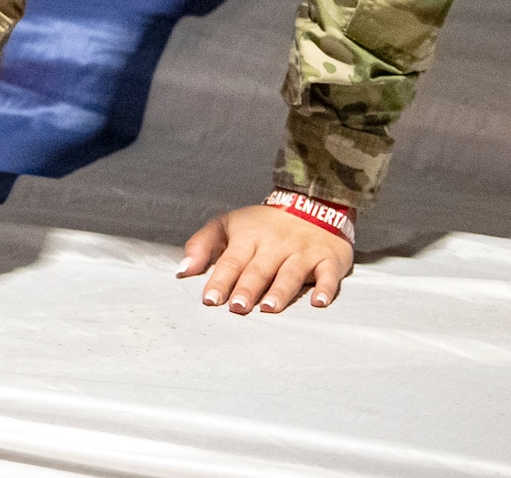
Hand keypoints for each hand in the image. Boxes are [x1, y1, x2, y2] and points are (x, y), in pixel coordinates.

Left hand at [179, 204, 351, 313]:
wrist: (312, 202)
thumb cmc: (263, 222)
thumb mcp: (228, 224)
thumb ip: (202, 244)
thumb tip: (183, 270)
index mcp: (249, 237)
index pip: (231, 261)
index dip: (220, 280)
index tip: (210, 299)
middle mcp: (275, 245)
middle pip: (259, 269)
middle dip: (247, 289)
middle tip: (237, 308)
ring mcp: (303, 252)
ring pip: (290, 273)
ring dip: (280, 291)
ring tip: (269, 308)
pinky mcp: (328, 259)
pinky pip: (328, 275)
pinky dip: (325, 288)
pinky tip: (319, 303)